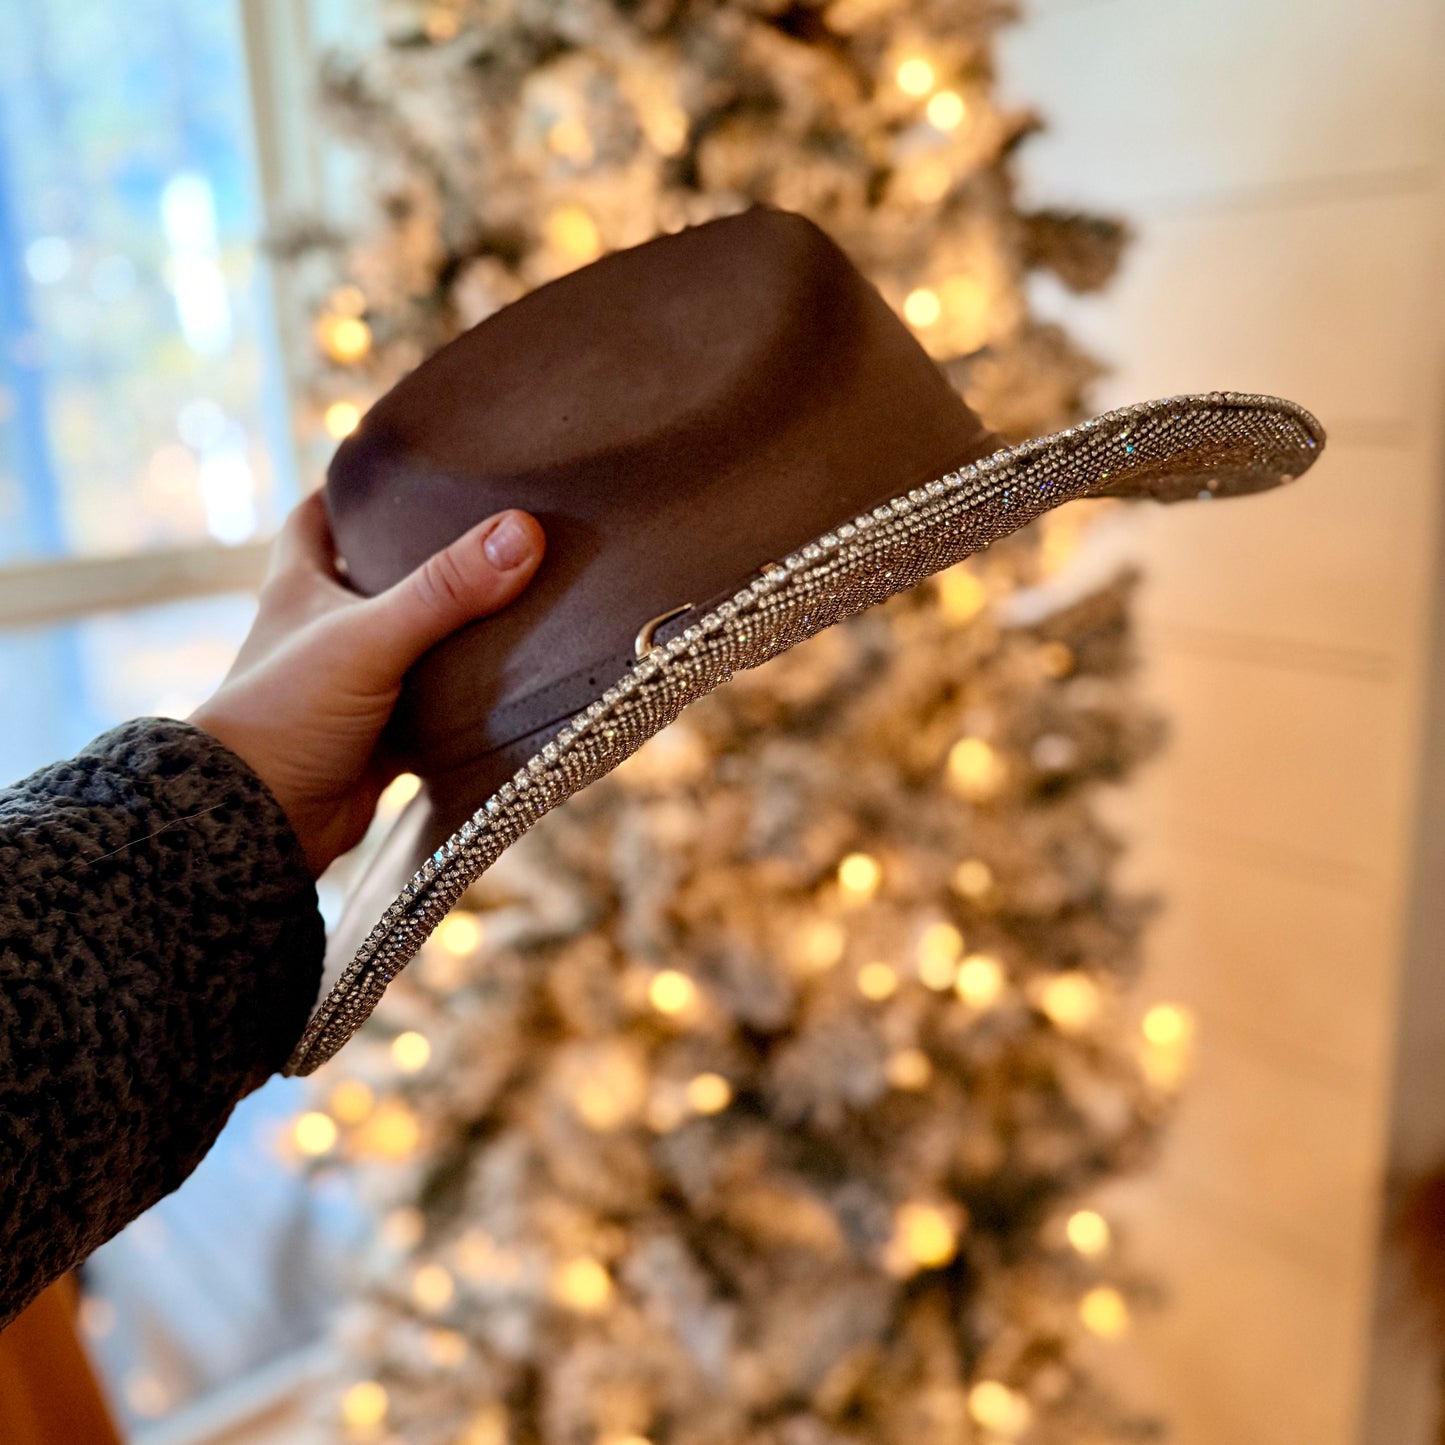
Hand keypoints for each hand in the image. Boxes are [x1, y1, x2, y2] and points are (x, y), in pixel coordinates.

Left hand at [191, 492, 544, 876]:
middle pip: (376, 578)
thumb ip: (445, 589)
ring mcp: (352, 689)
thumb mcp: (369, 638)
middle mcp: (322, 632)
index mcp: (299, 588)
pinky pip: (433, 710)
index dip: (352, 489)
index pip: (316, 516)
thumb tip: (523, 532)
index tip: (407, 469)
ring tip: (520, 599)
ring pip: (413, 646)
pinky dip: (467, 702)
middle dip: (426, 559)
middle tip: (489, 535)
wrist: (263, 826)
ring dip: (454, 633)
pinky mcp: (378, 740)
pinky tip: (514, 687)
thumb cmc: (288, 715)